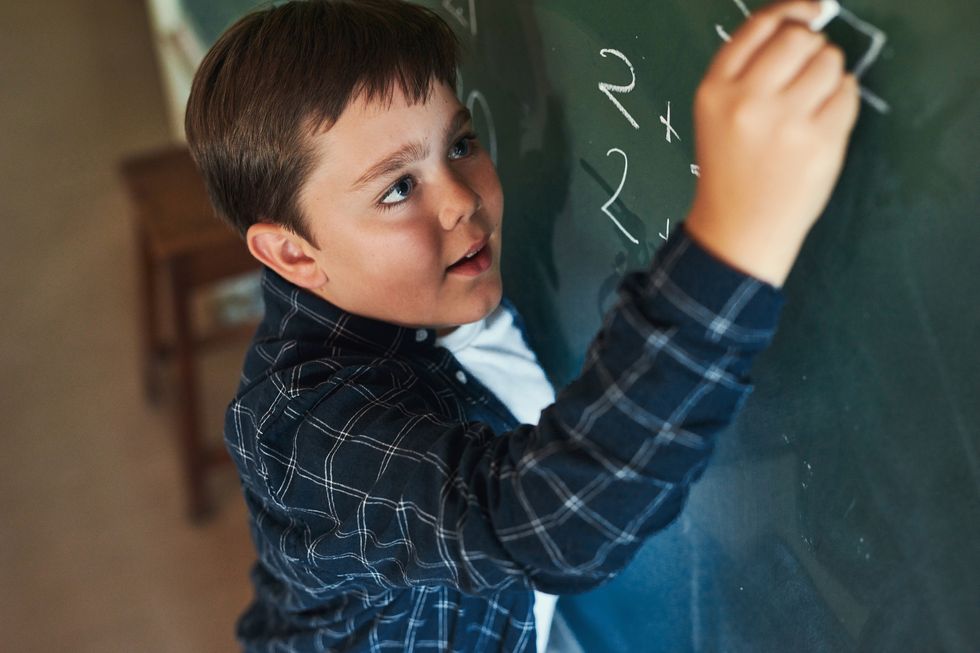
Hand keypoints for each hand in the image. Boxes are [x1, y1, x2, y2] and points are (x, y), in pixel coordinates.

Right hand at [685, 0, 859, 286]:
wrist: (740, 229)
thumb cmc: (732, 167)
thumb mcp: (719, 114)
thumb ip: (749, 69)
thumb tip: (804, 20)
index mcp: (714, 91)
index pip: (759, 26)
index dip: (791, 10)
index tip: (811, 11)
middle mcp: (747, 101)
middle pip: (799, 39)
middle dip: (810, 49)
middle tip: (804, 77)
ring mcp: (785, 122)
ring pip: (829, 61)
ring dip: (828, 75)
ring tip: (811, 106)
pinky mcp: (820, 142)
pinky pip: (848, 93)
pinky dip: (842, 101)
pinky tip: (822, 124)